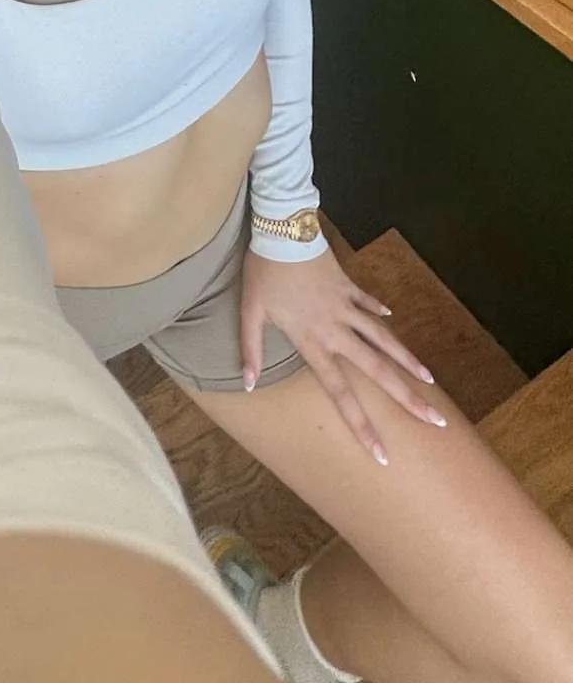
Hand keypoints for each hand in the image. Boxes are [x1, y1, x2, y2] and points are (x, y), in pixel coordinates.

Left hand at [240, 246, 446, 464]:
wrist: (284, 229)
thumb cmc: (264, 272)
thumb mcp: (250, 312)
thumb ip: (249, 350)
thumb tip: (245, 383)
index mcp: (314, 341)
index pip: (342, 393)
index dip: (362, 425)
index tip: (383, 453)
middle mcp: (337, 329)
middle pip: (378, 370)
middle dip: (408, 398)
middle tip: (436, 421)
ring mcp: (346, 306)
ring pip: (383, 339)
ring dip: (407, 359)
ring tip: (431, 381)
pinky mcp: (348, 285)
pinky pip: (368, 304)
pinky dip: (380, 312)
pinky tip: (393, 319)